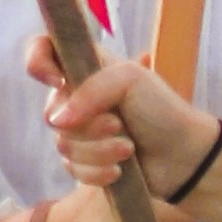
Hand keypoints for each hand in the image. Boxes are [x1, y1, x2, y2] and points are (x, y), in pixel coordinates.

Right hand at [31, 34, 202, 191]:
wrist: (184, 157)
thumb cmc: (162, 110)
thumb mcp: (130, 80)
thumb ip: (89, 90)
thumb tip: (58, 120)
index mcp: (85, 67)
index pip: (41, 49)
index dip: (37, 63)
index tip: (58, 81)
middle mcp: (77, 96)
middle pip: (52, 113)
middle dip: (89, 126)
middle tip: (120, 125)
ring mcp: (80, 131)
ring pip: (63, 146)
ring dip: (100, 151)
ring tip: (129, 148)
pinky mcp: (86, 162)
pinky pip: (72, 170)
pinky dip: (98, 172)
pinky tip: (121, 171)